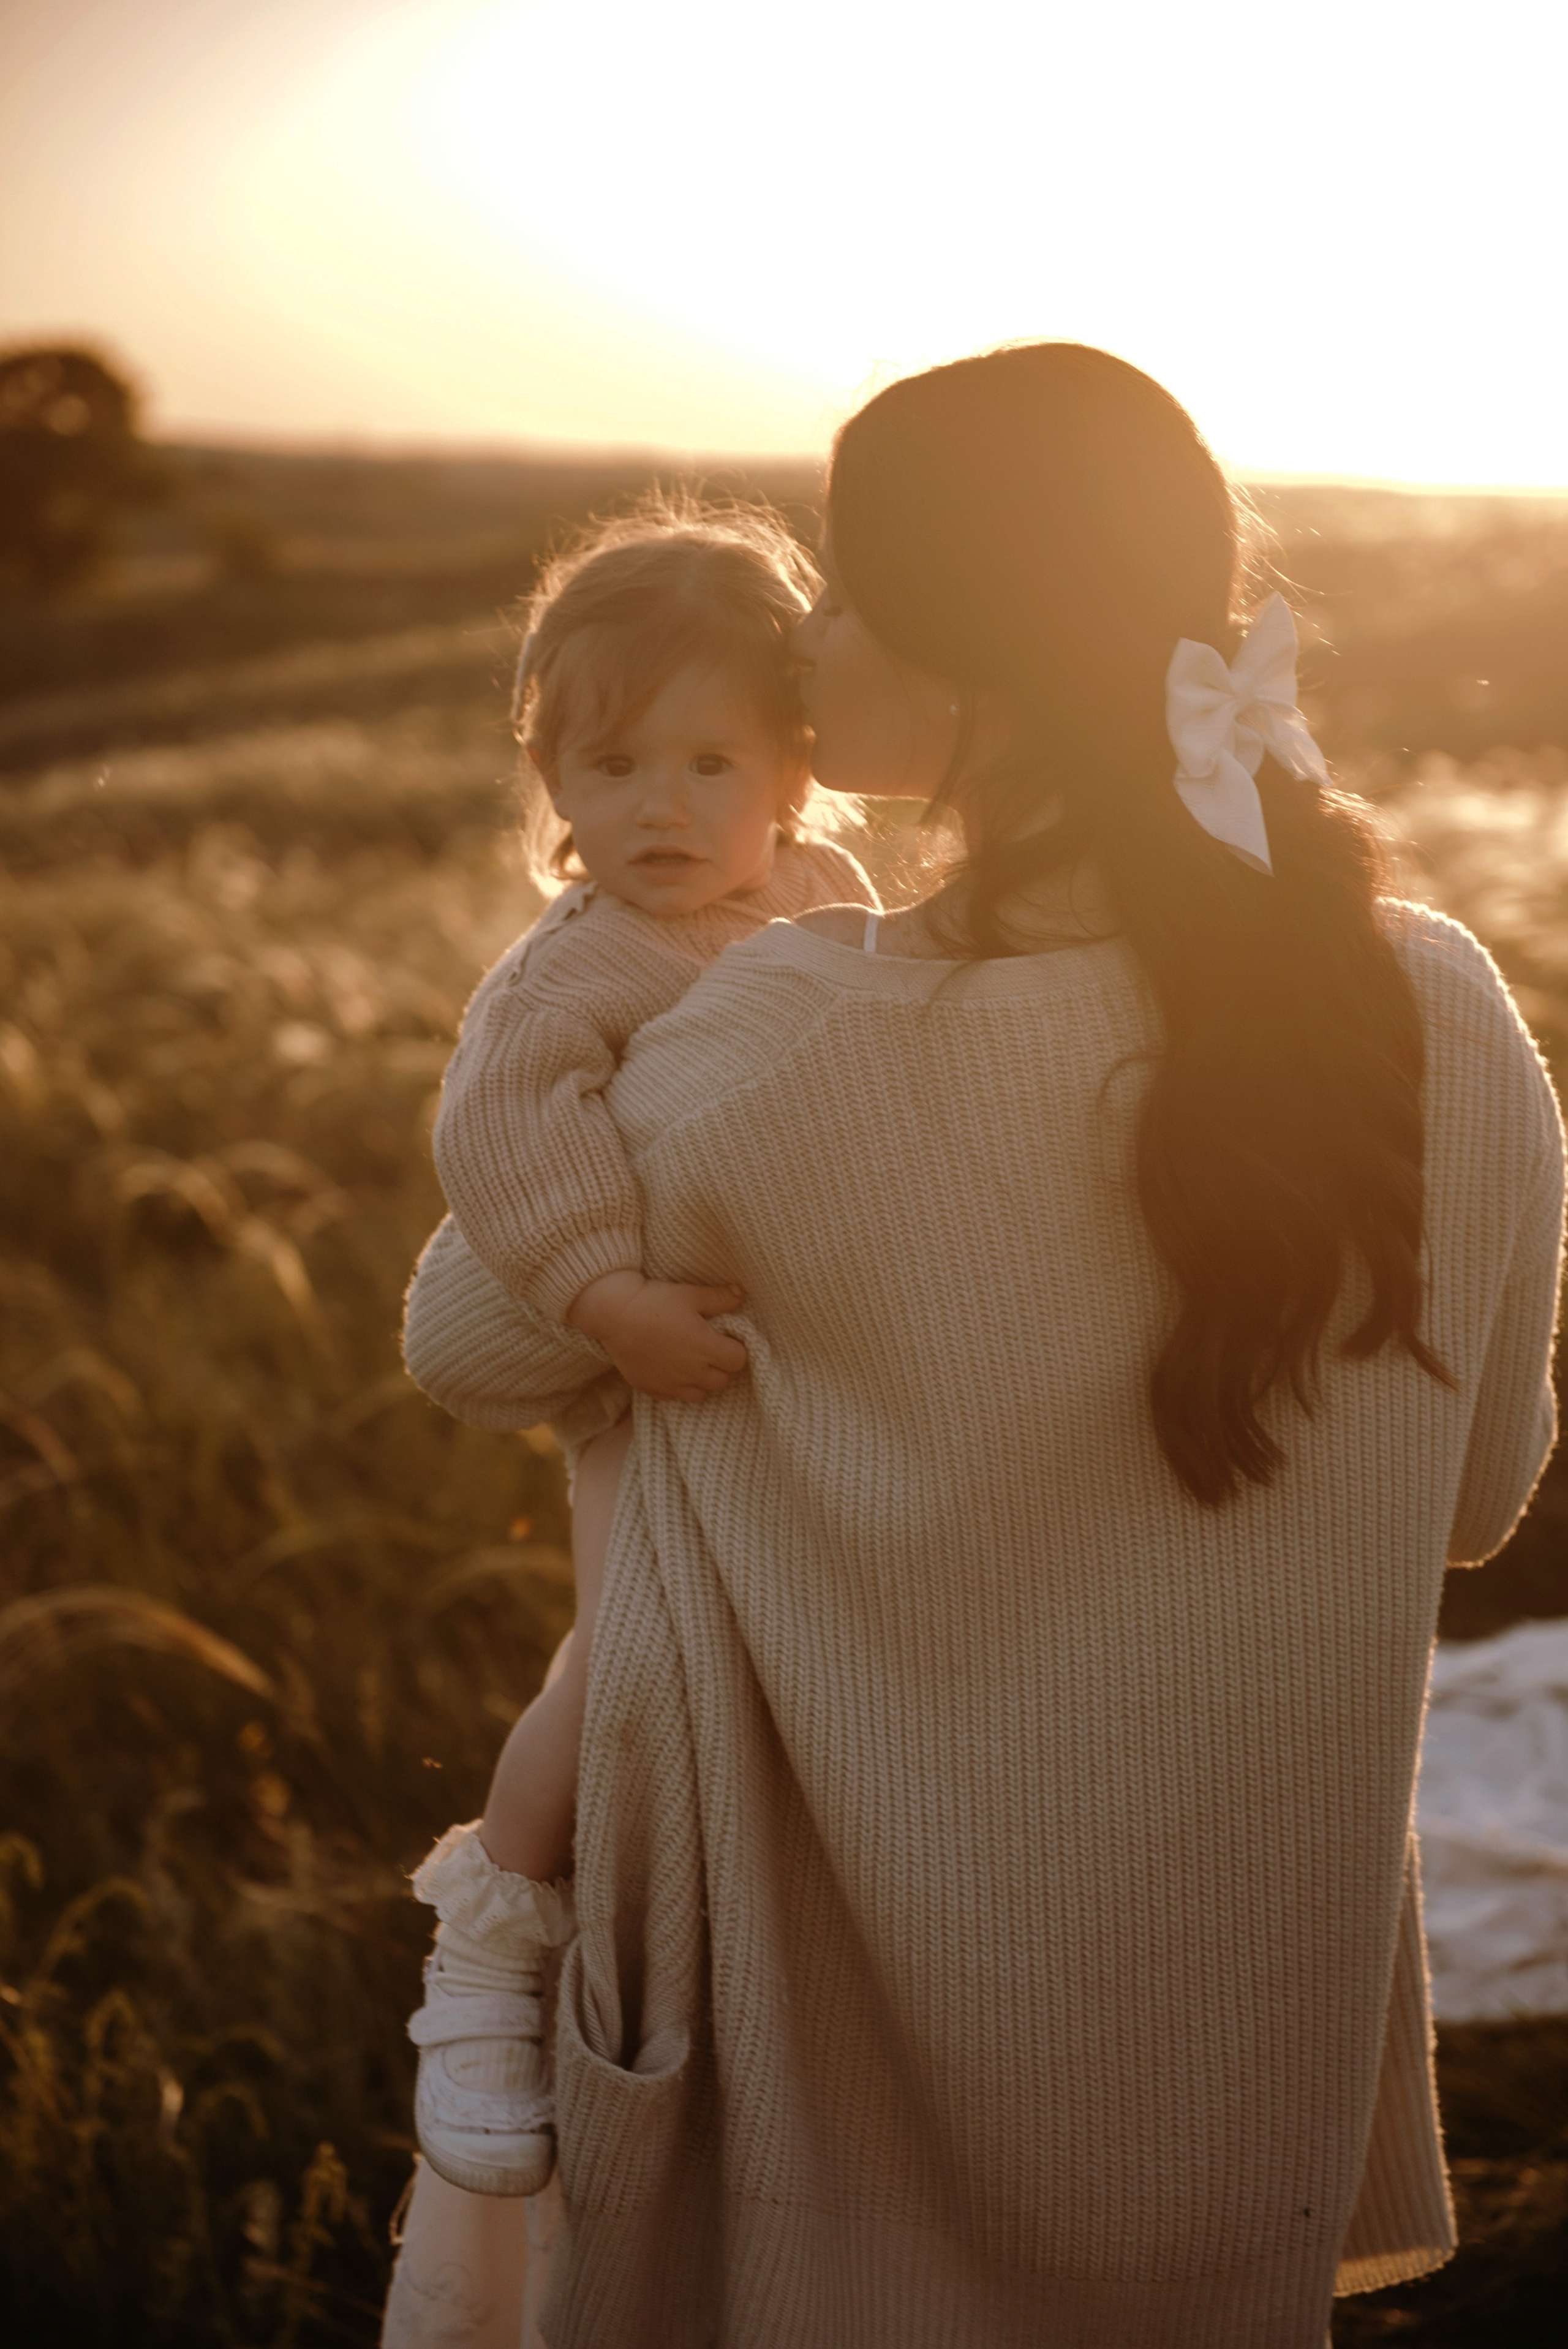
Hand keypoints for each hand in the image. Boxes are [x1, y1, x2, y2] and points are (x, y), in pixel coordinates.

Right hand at [567, 1269, 747, 1401]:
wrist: (614, 1314)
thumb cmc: (654, 1301)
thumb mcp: (690, 1294)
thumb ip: (720, 1298)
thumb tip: (741, 1294)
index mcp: (706, 1347)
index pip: (738, 1360)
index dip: (736, 1349)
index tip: (727, 1339)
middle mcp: (692, 1371)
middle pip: (723, 1381)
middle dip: (722, 1367)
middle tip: (711, 1349)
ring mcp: (671, 1384)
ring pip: (701, 1394)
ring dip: (703, 1381)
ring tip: (694, 1362)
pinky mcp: (652, 1389)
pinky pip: (675, 1397)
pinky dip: (679, 1387)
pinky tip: (672, 1369)